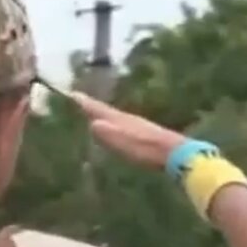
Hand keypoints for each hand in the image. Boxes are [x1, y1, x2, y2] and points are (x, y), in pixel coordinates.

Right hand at [70, 92, 185, 170]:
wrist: (175, 153)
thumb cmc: (146, 149)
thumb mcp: (124, 142)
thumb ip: (108, 134)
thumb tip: (93, 124)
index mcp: (119, 120)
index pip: (98, 109)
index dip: (85, 103)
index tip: (72, 93)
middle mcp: (127, 119)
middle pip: (106, 111)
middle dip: (93, 108)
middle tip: (80, 103)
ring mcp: (136, 126)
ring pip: (114, 119)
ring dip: (103, 117)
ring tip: (94, 117)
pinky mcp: (143, 135)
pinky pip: (122, 127)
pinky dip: (113, 126)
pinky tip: (116, 132)